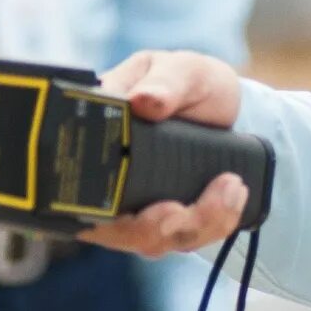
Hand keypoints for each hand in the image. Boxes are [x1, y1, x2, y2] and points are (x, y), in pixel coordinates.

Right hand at [80, 51, 250, 257]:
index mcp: (92, 139)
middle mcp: (102, 179)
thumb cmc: (189, 82)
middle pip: (114, 229)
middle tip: (207, 200)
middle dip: (162, 227)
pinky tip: (235, 198)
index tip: (166, 209)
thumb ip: (164, 82)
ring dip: (196, 225)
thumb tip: (141, 100)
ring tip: (233, 188)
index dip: (109, 214)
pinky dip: (210, 225)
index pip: (75, 189)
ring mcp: (130, 204)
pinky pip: (177, 239)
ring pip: (148, 240)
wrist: (220, 103)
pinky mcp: (159, 219)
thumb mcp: (181, 71)